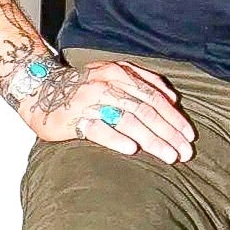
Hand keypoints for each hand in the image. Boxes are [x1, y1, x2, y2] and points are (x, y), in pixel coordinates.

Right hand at [20, 59, 195, 162]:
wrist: (40, 89)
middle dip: (168, 133)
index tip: (189, 136)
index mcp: (119, 73)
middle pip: (145, 110)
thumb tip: (172, 98)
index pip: (153, 97)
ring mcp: (89, 101)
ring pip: (127, 120)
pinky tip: (132, 150)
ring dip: (151, 140)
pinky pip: (97, 129)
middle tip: (185, 152)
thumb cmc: (82, 86)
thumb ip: (143, 82)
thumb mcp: (113, 74)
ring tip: (168, 156)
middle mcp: (107, 85)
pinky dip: (116, 139)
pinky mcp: (73, 119)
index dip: (174, 117)